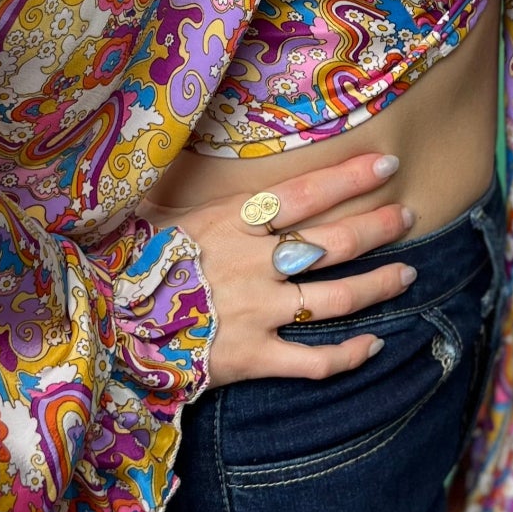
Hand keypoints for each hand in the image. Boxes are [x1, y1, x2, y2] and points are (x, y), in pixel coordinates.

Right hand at [140, 153, 415, 387]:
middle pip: (334, 243)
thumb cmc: (129, 263)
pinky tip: (374, 344)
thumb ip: (189, 192)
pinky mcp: (253, 357)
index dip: (351, 178)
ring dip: (379, 285)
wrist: (103, 325)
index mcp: (232, 223)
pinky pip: (315, 361)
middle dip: (379, 227)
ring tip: (409, 273)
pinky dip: (350, 355)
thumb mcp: (159, 213)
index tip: (388, 163)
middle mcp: (253, 264)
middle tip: (407, 216)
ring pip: (337, 299)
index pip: (306, 194)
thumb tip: (178, 150)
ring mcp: (257, 312)